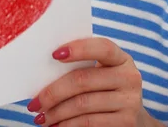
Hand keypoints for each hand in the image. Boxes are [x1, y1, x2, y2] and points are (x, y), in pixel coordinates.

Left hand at [27, 38, 157, 126]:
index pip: (102, 48)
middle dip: (53, 92)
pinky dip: (67, 125)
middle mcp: (129, 78)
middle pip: (83, 80)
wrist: (132, 117)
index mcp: (121, 59)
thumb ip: (82, 67)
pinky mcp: (125, 122)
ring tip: (41, 117)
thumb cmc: (105, 89)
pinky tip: (56, 126)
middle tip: (34, 103)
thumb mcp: (102, 73)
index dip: (78, 49)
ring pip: (82, 104)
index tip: (54, 54)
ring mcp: (129, 102)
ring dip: (56, 113)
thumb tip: (43, 72)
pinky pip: (89, 123)